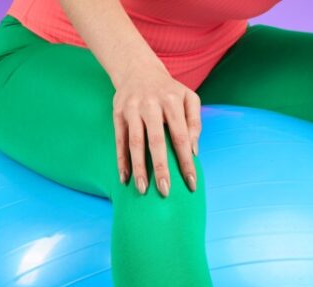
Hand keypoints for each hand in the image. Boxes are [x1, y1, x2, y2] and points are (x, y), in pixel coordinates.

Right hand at [112, 63, 200, 196]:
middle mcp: (151, 105)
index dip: (186, 162)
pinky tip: (125, 178)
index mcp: (172, 102)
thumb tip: (193, 151)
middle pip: (156, 141)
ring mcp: (132, 108)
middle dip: (161, 168)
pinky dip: (121, 160)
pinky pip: (119, 140)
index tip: (191, 184)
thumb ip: (195, 122)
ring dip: (138, 168)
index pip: (181, 137)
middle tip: (165, 191)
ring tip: (142, 189)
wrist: (138, 69)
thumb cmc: (169, 91)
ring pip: (135, 142)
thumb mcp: (189, 99)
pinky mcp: (117, 113)